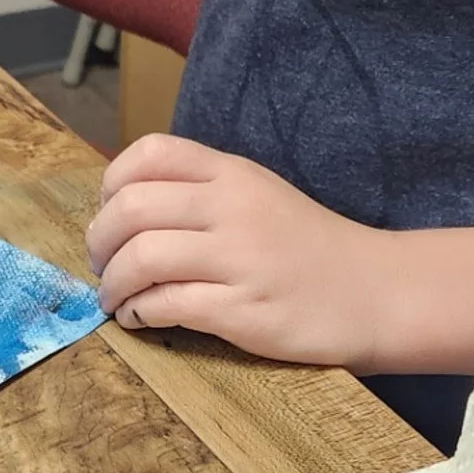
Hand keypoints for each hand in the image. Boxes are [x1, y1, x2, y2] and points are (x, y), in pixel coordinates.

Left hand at [85, 134, 401, 367]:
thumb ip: (200, 191)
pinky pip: (167, 304)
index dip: (112, 183)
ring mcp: (238, 258)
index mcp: (232, 172)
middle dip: (99, 241)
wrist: (374, 291)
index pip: (149, 154)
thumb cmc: (306, 245)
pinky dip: (139, 313)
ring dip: (113, 283)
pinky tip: (141, 318)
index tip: (109, 213)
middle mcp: (232, 206)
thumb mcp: (258, 194)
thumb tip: (125, 208)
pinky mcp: (242, 310)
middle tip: (101, 264)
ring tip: (116, 298)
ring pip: (142, 257)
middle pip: (131, 208)